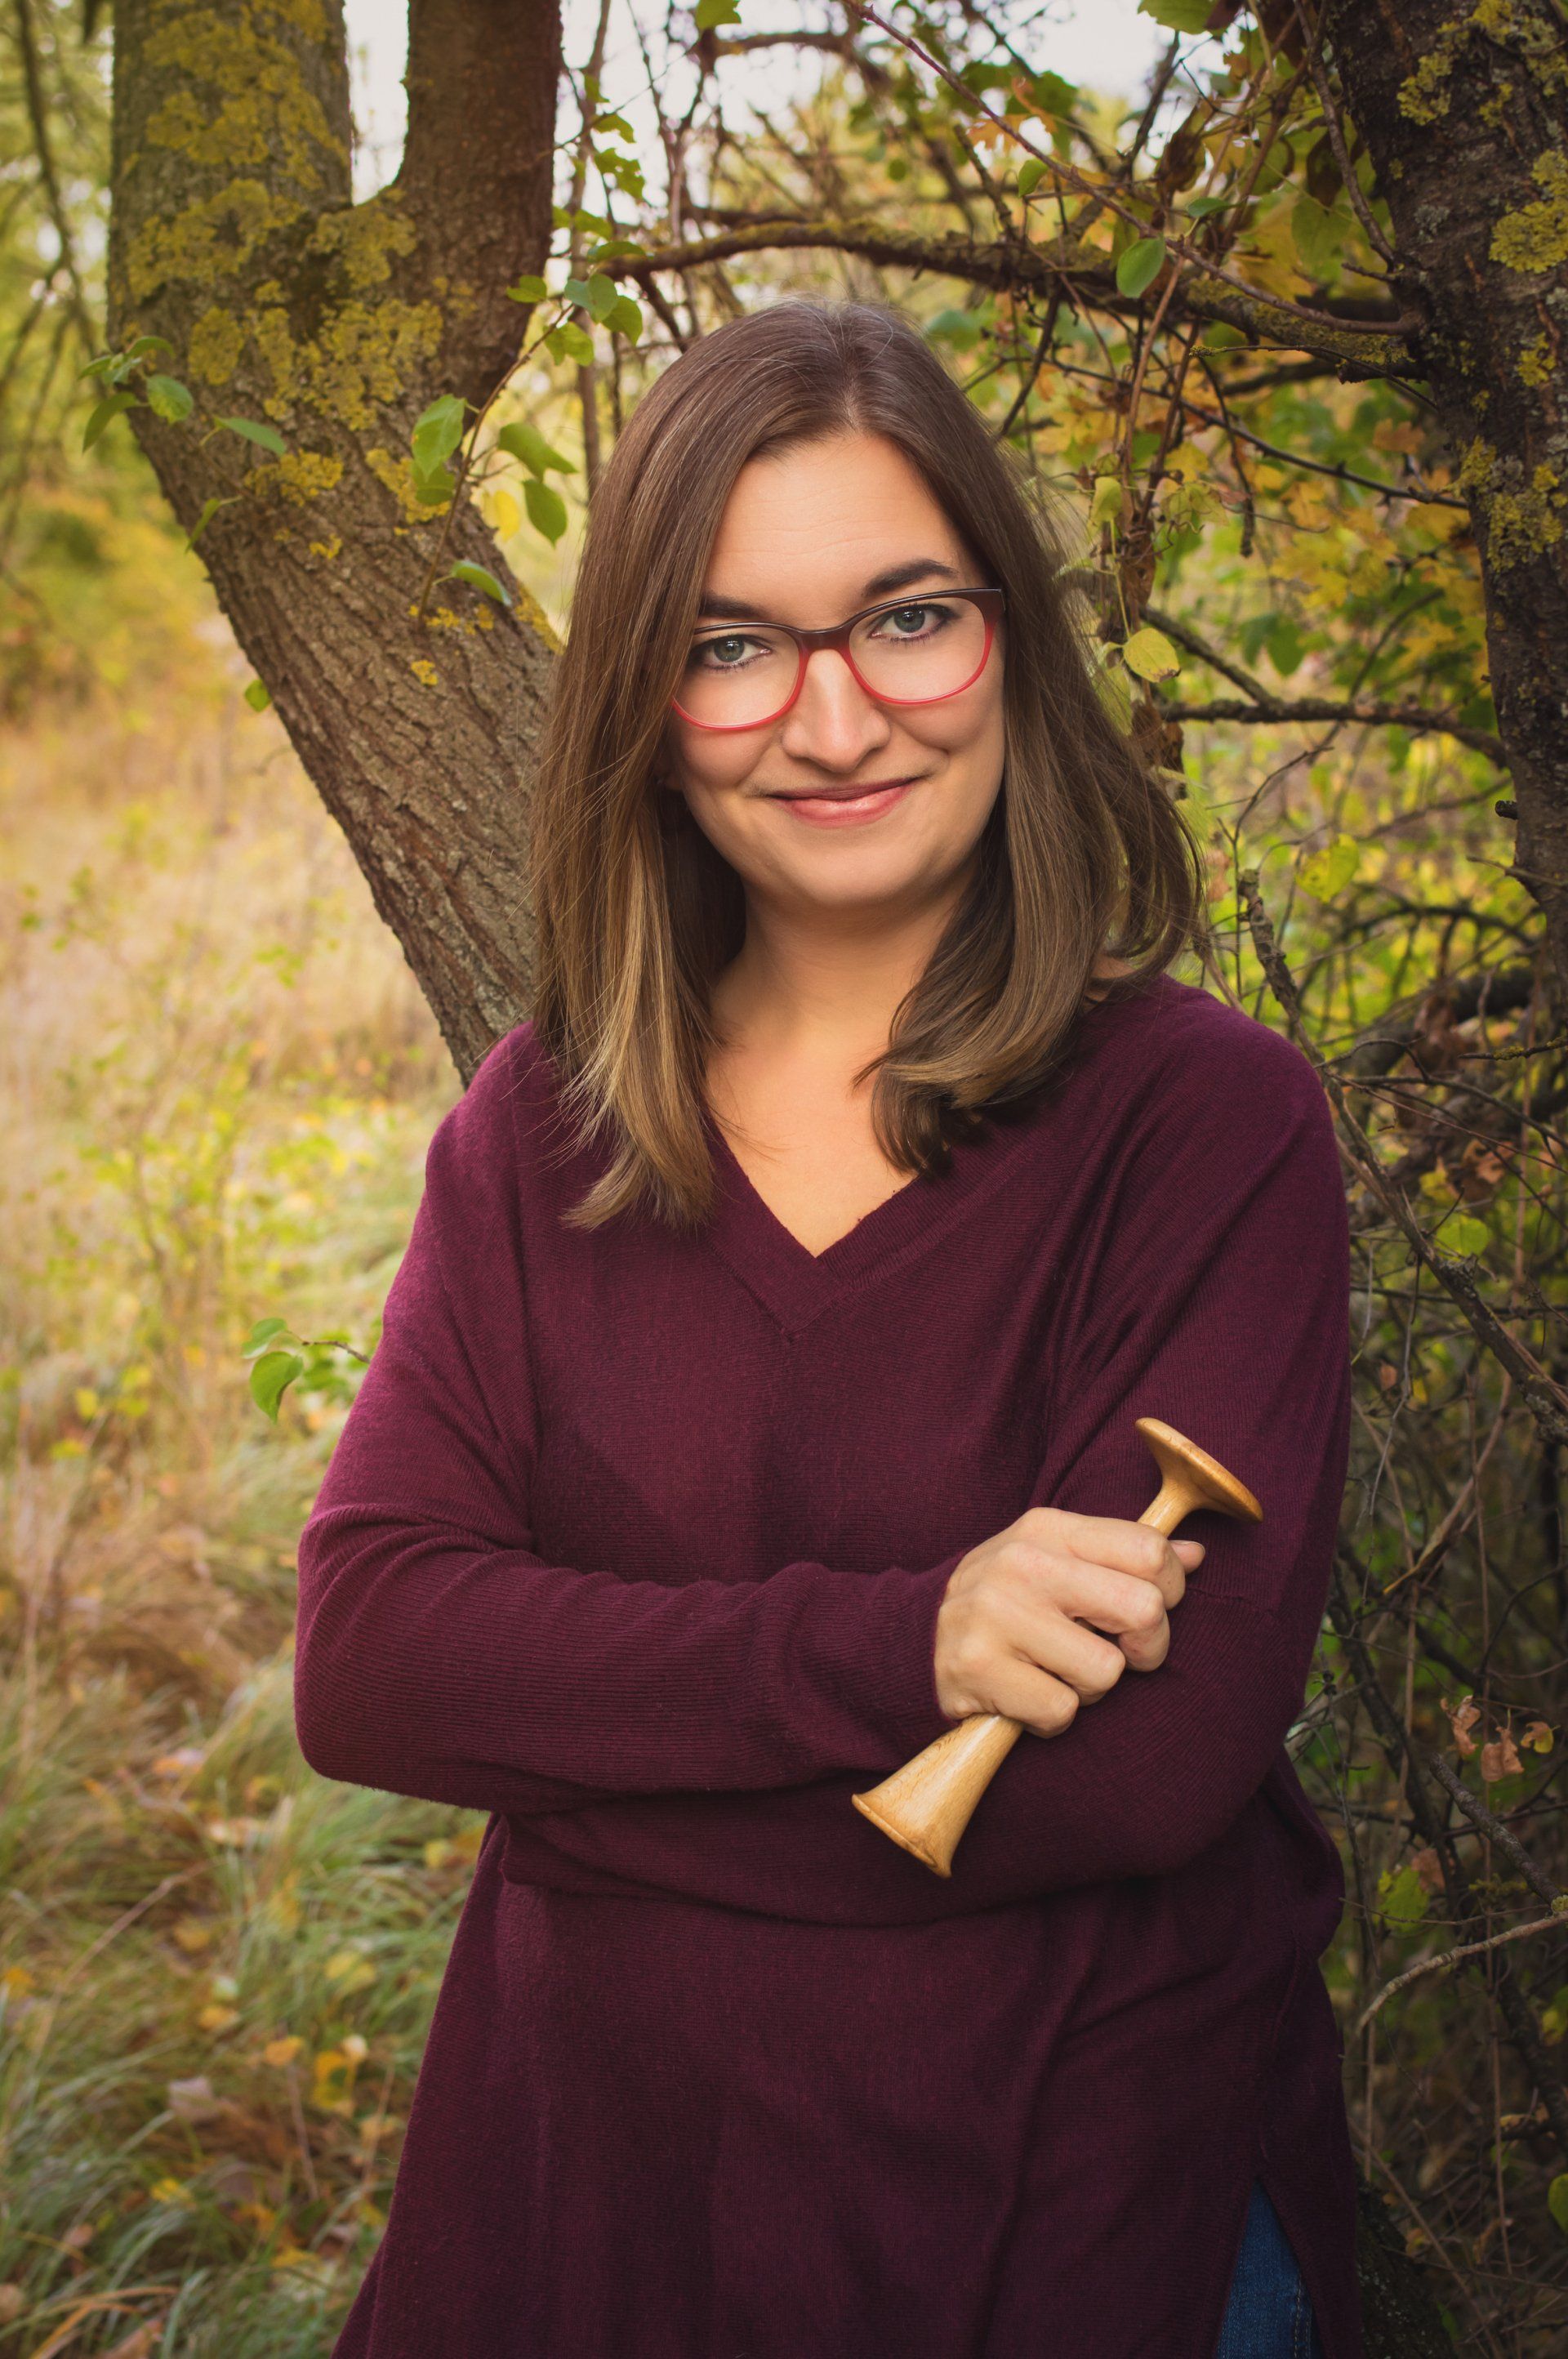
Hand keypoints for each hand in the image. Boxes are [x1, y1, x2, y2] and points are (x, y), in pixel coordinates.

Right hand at [932, 1508, 1204, 1737]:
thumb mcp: (1055, 1560)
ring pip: (1107, 1672)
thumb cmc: (1005, 1602)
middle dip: (1145, 1648)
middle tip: (1118, 1653)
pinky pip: (1062, 1712)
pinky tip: (1025, 1695)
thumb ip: (1121, 1555)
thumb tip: (1196, 1556)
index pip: (1151, 1551)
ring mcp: (996, 1615)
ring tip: (1056, 1673)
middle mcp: (1022, 1564)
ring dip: (1091, 1688)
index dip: (1169, 1591)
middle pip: (1144, 1610)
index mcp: (1047, 1529)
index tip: (1144, 1610)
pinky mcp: (979, 1669)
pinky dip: (1051, 1717)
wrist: (910, 1642)